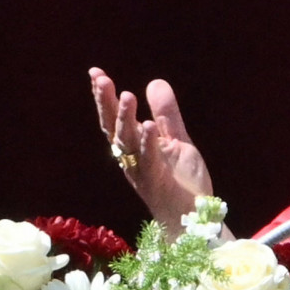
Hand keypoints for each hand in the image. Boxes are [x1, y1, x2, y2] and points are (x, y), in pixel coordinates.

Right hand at [90, 68, 213, 238]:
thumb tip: (153, 82)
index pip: (114, 118)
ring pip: (128, 142)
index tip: (95, 73)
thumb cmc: (182, 181)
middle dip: (106, 103)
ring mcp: (142, 170)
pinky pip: (150, 160)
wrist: (193, 216)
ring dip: (126, 119)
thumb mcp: (177, 140)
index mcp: (133, 147)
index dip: (104, 97)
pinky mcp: (157, 182)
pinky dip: (148, 142)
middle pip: (113, 127)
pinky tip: (148, 125)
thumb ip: (166, 114)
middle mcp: (131, 158)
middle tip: (100, 79)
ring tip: (127, 95)